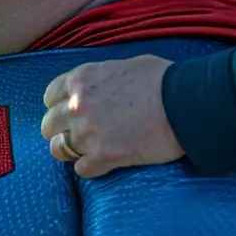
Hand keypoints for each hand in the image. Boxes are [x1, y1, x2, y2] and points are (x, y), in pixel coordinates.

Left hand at [42, 54, 179, 177]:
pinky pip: (81, 170)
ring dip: (71, 151)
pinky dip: (91, 167)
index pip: (50, 96)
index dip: (59, 106)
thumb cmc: (164, 80)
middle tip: (79, 133)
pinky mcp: (104, 156)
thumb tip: (101, 87)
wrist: (186, 102)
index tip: (69, 112)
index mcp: (82, 79)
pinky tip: (105, 161)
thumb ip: (103, 77)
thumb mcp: (127, 65)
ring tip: (88, 150)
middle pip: (49, 126)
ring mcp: (88, 133)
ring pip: (58, 150)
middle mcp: (78, 106)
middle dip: (61, 130)